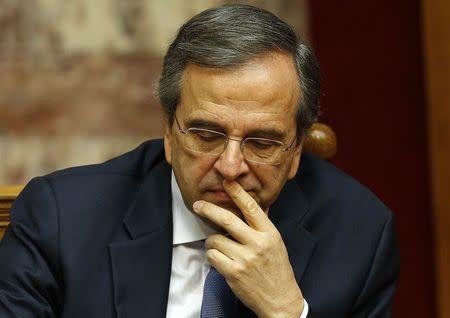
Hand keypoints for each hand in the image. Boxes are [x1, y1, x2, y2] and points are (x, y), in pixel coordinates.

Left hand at [193, 179, 303, 317]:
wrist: (280, 299)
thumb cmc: (277, 269)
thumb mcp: (275, 242)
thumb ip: (260, 225)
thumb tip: (246, 205)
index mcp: (269, 234)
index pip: (251, 208)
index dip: (237, 193)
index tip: (227, 182)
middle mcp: (257, 244)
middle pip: (227, 220)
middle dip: (209, 210)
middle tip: (198, 205)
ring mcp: (244, 259)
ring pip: (215, 240)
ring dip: (213, 242)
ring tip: (221, 247)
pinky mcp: (233, 273)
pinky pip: (212, 256)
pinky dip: (213, 256)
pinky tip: (222, 259)